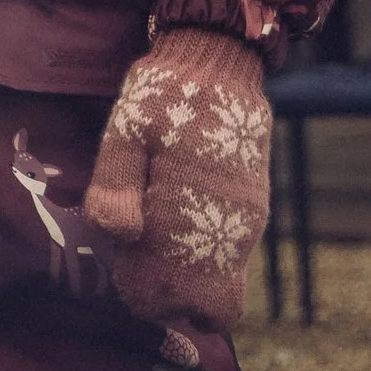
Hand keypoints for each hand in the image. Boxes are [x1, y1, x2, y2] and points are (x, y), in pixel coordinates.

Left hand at [86, 28, 268, 332]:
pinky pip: (231, 260)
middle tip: (138, 259)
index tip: (123, 268)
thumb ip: (116, 185)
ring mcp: (246, 222)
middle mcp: (227, 227)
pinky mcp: (254, 210)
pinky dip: (204, 259)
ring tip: (156, 237)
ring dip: (188, 280)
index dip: (143, 296)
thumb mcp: (125, 130)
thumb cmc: (162, 97)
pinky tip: (178, 223)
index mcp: (189, 211)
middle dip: (168, 297)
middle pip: (204, 305)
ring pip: (223, 286)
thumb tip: (121, 238)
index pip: (174, 295)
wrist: (219, 64)